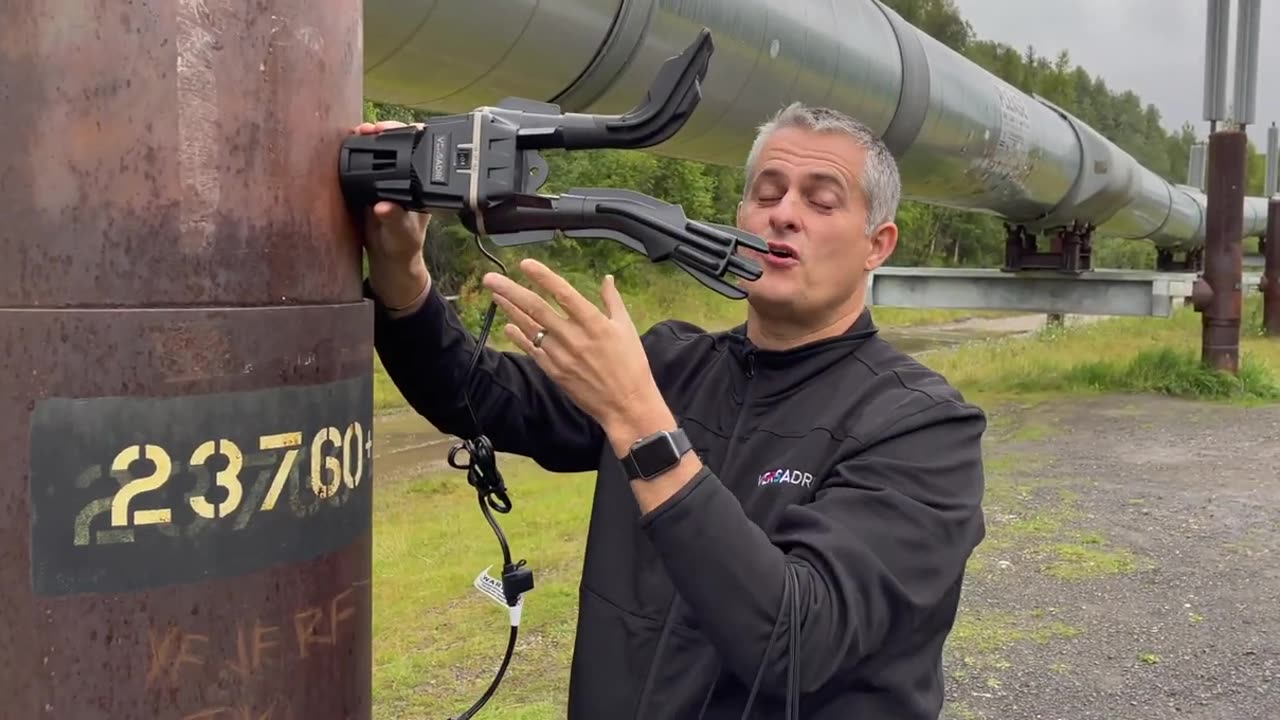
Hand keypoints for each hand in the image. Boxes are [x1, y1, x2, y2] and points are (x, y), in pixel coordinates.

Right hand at [350, 120, 432, 308]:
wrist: (387, 255)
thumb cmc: (403, 245)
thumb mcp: (401, 235)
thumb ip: (395, 220)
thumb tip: (384, 206)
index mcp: (420, 185)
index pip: (418, 150)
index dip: (406, 136)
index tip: (390, 131)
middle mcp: (407, 176)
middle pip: (398, 143)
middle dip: (384, 131)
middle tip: (368, 128)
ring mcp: (389, 178)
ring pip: (381, 150)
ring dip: (368, 138)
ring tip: (356, 132)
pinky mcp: (371, 183)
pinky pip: (365, 163)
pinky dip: (356, 151)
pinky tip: (346, 144)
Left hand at [484, 259, 672, 444]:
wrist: (626, 404)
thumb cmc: (631, 365)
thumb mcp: (626, 328)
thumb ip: (613, 300)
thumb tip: (607, 279)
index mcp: (594, 323)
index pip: (563, 293)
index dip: (543, 277)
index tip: (525, 264)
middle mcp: (573, 337)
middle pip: (537, 309)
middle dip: (511, 291)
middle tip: (491, 278)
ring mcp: (561, 355)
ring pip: (530, 328)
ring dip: (510, 310)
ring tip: (495, 294)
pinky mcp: (554, 372)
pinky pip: (532, 350)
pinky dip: (519, 336)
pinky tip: (508, 325)